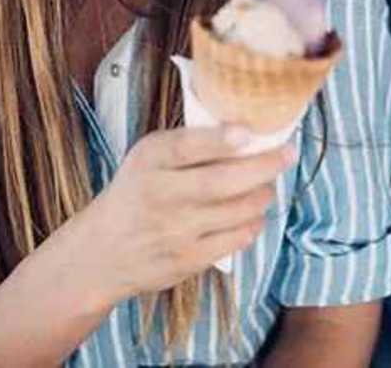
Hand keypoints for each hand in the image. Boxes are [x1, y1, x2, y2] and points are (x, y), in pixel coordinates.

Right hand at [70, 125, 297, 309]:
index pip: (185, 146)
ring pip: (236, 211)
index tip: (247, 132)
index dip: (219, 140)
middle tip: (287, 153)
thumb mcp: (149, 157)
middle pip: (221, 182)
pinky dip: (252, 223)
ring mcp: (174, 231)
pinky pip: (235, 239)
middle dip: (263, 166)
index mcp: (149, 161)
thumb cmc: (137, 192)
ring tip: (268, 185)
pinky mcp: (187, 260)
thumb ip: (188, 143)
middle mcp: (160, 194)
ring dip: (263, 195)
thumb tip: (247, 130)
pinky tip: (254, 214)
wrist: (102, 252)